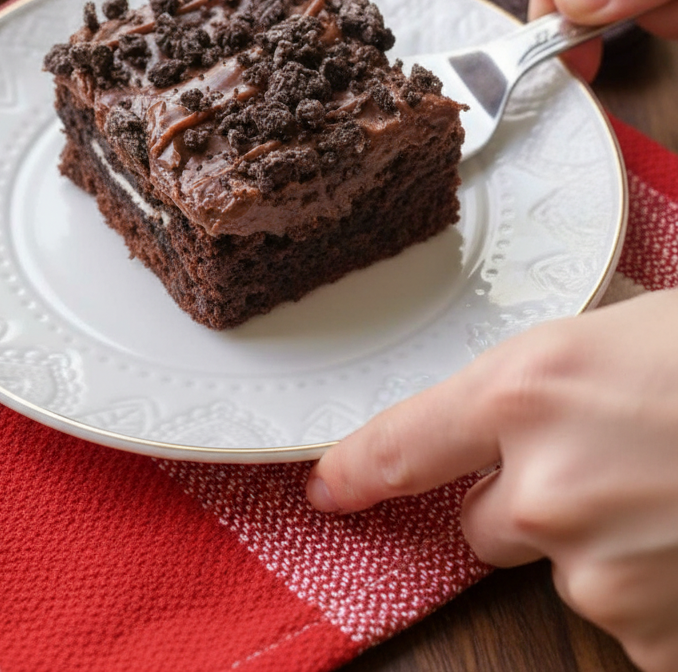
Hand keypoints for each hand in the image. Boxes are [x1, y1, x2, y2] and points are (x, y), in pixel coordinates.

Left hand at [306, 290, 677, 671]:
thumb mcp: (628, 330)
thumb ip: (557, 375)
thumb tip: (531, 400)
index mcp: (528, 388)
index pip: (403, 442)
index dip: (357, 468)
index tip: (327, 488)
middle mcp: (543, 489)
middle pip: (485, 523)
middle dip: (533, 502)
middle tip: (617, 463)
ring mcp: (597, 575)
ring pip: (566, 574)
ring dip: (607, 547)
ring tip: (676, 494)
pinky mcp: (651, 640)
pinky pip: (631, 623)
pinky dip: (659, 594)